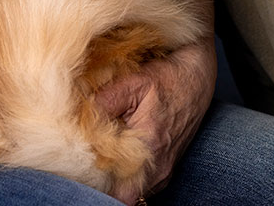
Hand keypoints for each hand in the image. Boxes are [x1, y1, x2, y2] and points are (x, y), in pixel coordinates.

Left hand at [95, 37, 216, 204]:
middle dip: (102, 183)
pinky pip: (141, 185)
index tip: (82, 168)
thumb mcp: (132, 82)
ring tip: (101, 157)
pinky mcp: (166, 169)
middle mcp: (159, 167)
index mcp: (149, 147)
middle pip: (123, 195)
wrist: (196, 79)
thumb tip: (77, 120)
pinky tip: (117, 156)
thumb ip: (104, 102)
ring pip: (132, 191)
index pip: (118, 191)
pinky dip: (127, 176)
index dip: (96, 185)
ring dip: (115, 180)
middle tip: (87, 162)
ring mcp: (165, 172)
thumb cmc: (166, 79)